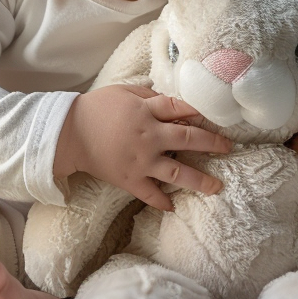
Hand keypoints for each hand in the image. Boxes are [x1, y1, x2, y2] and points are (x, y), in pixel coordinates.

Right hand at [54, 85, 232, 210]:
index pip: (181, 110)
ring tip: (216, 187)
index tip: (216, 118)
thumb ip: (151, 97)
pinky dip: (162, 202)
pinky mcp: (130, 180)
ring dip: (200, 180)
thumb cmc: (96, 107)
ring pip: (177, 174)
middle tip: (228, 148)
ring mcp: (141, 162)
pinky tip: (174, 206)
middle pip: (188, 140)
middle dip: (212, 144)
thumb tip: (175, 102)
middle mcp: (149, 138)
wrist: (68, 134)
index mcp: (147, 112)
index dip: (201, 113)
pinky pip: (151, 194)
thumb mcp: (125, 92)